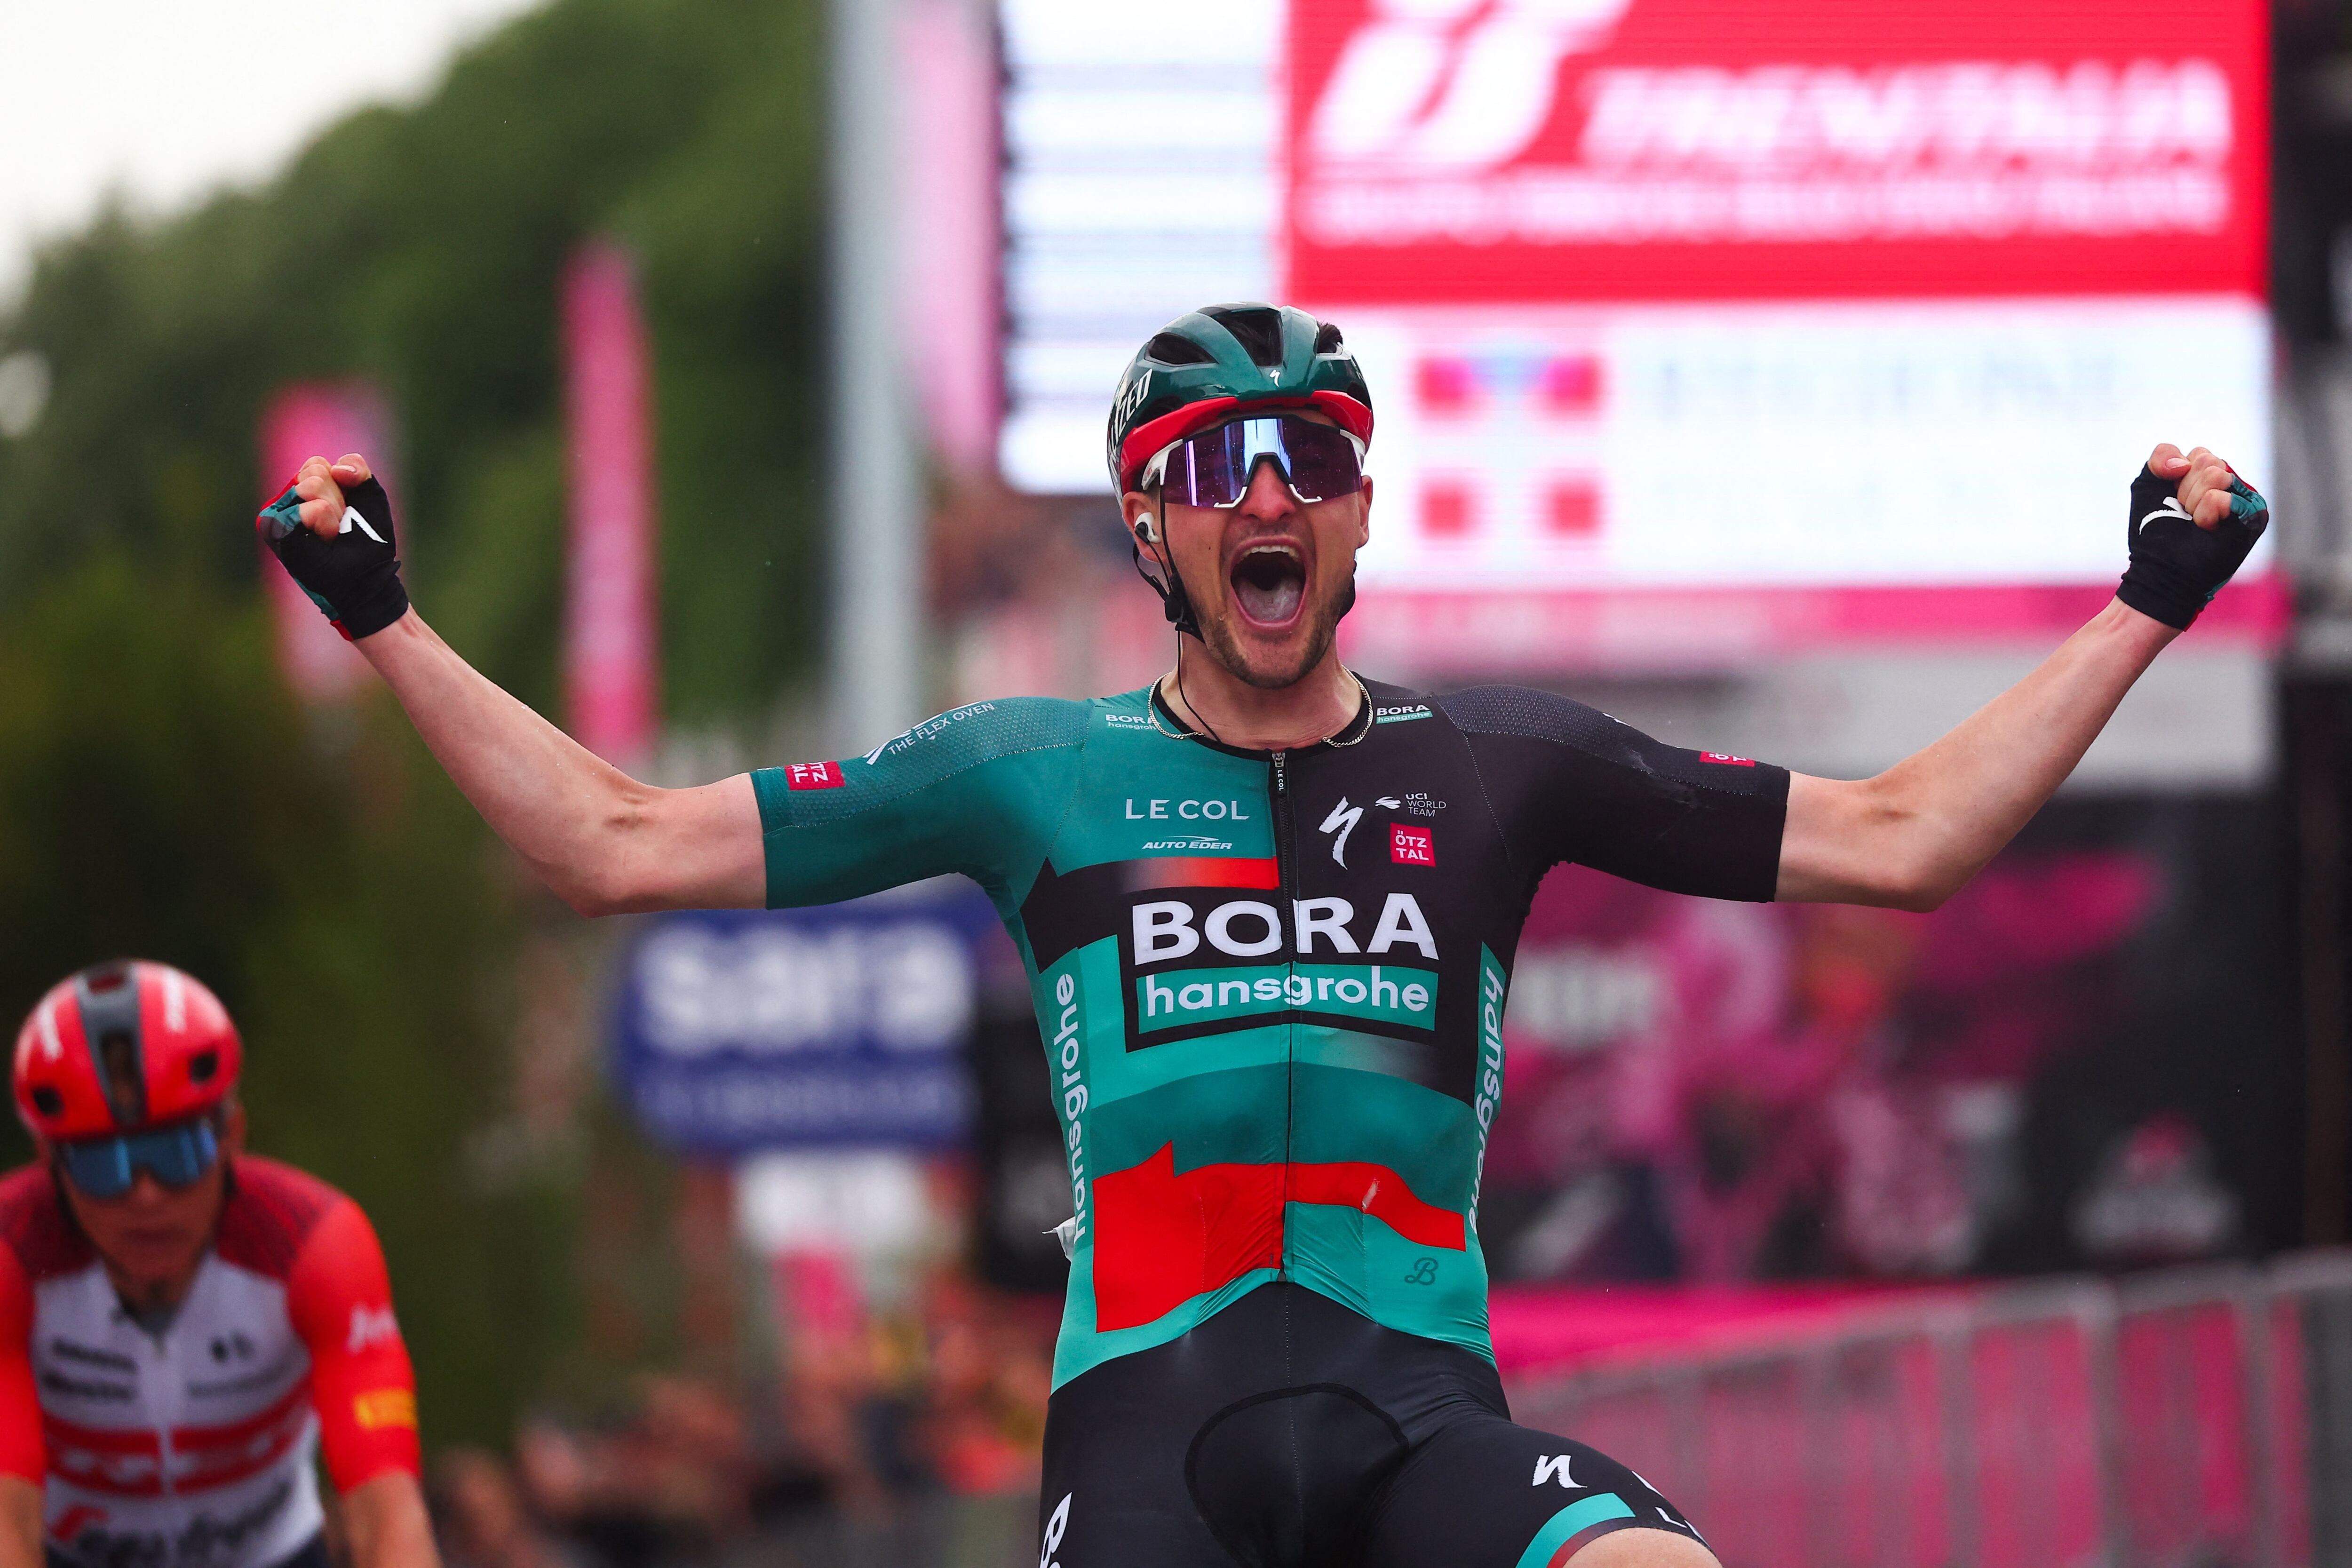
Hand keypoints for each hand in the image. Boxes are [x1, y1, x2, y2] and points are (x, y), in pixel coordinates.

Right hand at [256, 453, 409, 639]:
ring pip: (310, 487)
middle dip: (338, 497)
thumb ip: (358, 469)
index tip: (348, 508)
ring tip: (332, 533)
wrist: (367, 576)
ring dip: (333, 512)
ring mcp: (278, 513)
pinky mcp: (275, 530)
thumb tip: (335, 467)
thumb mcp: (372, 496)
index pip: (317, 464)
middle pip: (314, 471)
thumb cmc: (368, 540)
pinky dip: (322, 522)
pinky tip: (324, 538)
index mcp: (307, 488)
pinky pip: (302, 509)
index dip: (342, 483)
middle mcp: (288, 499)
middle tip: (341, 524)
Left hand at [2115, 442, 2267, 630]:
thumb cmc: (2154, 531)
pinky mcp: (2253, 516)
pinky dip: (2206, 513)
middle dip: (2185, 489)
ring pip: (2217, 474)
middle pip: (2208, 460)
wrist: (2160, 569)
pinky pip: (2224, 497)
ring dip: (2193, 502)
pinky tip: (2205, 528)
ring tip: (2193, 523)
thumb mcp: (2147, 484)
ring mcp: (2245, 499)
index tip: (2171, 499)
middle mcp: (2230, 485)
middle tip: (2183, 513)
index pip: (2197, 454)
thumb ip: (2161, 457)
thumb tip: (2184, 462)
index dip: (2175, 476)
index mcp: (2208, 475)